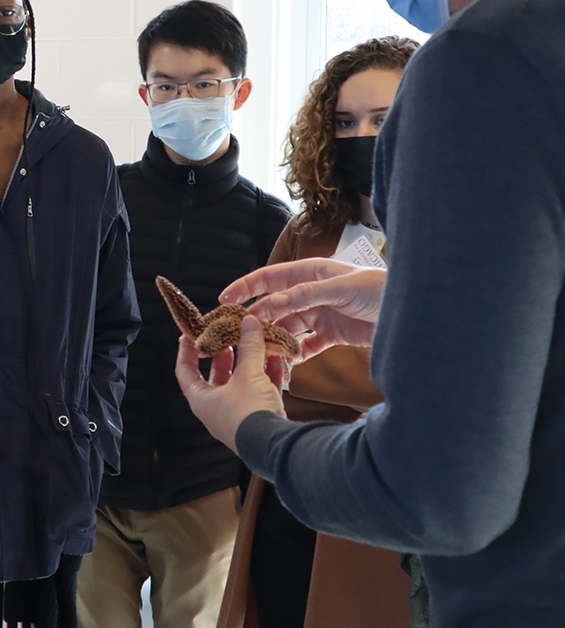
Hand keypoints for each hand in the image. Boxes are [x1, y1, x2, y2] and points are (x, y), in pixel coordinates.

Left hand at [175, 317, 285, 452]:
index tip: (190, 334)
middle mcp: (217, 408)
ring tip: (254, 342)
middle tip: (227, 336)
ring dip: (249, 362)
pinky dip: (268, 374)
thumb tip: (248, 323)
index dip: (186, 351)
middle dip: (223, 354)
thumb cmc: (250, 415)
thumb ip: (248, 346)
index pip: (185, 371)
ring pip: (241, 382)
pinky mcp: (260, 417)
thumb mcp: (248, 374)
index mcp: (202, 400)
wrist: (275, 446)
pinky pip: (261, 390)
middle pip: (215, 376)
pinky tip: (276, 358)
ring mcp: (239, 414)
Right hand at [220, 259, 385, 361]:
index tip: (224, 299)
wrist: (413, 311)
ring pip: (288, 327)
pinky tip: (290, 364)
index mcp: (309, 273)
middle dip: (258, 320)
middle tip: (241, 337)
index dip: (245, 287)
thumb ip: (305, 295)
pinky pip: (307, 345)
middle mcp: (311, 293)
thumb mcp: (340, 288)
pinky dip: (297, 354)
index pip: (269, 278)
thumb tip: (272, 302)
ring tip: (264, 354)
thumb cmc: (379, 289)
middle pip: (275, 306)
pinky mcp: (332, 334)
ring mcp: (320, 314)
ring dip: (277, 340)